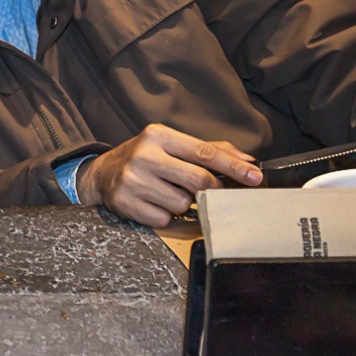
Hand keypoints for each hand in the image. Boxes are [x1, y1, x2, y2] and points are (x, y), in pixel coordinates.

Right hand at [76, 123, 261, 226]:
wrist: (100, 174)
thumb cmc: (143, 158)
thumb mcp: (170, 145)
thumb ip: (208, 150)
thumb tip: (247, 161)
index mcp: (158, 136)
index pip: (204, 152)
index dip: (233, 167)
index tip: (255, 178)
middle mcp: (144, 156)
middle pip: (198, 180)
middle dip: (212, 191)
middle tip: (211, 193)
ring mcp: (133, 181)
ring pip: (182, 203)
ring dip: (184, 204)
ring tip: (168, 194)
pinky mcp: (126, 203)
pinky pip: (164, 219)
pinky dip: (166, 216)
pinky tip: (154, 204)